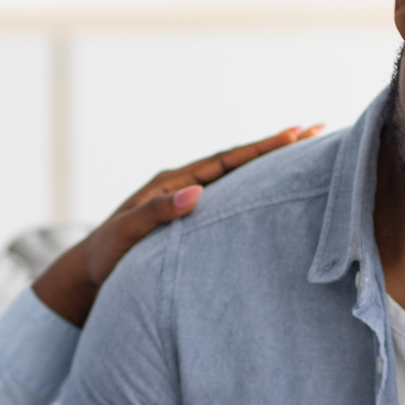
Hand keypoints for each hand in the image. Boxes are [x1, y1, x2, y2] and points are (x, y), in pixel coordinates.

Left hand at [31, 125, 322, 324]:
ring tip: (304, 150)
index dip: (262, 148)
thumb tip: (196, 193)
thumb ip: (157, 214)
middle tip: (316, 130)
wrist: (88, 274)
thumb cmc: (106, 258)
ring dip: (268, 164)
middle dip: (276, 147)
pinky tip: (271, 187)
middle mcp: (181, 184)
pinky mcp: (187, 216)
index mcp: (170, 183)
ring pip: (235, 176)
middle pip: (237, 160)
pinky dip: (252, 185)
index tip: (296, 134)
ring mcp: (184, 198)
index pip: (226, 160)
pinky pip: (227, 195)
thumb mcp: (126, 236)